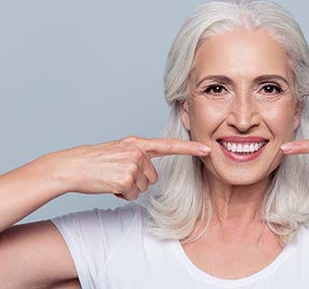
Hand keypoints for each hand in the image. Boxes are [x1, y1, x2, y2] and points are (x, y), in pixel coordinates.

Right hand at [39, 136, 210, 199]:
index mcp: (137, 143)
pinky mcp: (126, 179)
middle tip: (118, 174)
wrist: (72, 166)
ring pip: (144, 187)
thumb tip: (151, 173)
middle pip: (154, 176)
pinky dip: (122, 194)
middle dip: (139, 180)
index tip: (207, 149)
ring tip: (112, 178)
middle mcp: (137, 151)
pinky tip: (109, 185)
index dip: (189, 149)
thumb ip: (138, 155)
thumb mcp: (119, 150)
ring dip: (130, 188)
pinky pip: (133, 195)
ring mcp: (132, 165)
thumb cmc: (95, 161)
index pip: (168, 145)